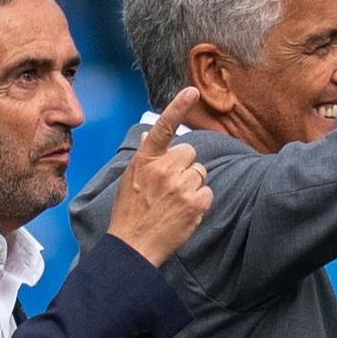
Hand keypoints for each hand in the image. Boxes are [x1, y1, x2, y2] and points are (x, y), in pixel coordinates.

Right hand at [107, 87, 213, 266]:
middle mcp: (163, 169)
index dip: (178, 107)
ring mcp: (180, 186)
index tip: (191, 91)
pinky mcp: (195, 203)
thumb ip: (144, 156)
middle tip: (170, 185)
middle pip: (189, 152)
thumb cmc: (129, 213)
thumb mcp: (129, 179)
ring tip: (174, 201)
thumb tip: (151, 133)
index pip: (163, 127)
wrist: (133, 246)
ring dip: (192, 184)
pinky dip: (199, 201)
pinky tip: (184, 212)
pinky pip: (207, 191)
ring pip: (200, 172)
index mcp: (145, 160)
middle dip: (184, 165)